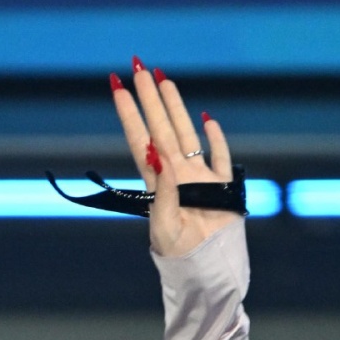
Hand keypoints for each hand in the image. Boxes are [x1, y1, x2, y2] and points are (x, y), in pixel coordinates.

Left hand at [112, 58, 240, 257]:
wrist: (208, 272)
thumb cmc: (180, 256)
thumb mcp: (163, 226)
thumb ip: (163, 191)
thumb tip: (159, 154)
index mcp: (157, 184)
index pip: (140, 140)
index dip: (129, 113)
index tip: (116, 87)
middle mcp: (176, 175)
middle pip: (160, 128)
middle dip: (149, 98)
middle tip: (138, 67)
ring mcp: (199, 179)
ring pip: (186, 133)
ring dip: (174, 107)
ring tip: (164, 80)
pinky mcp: (223, 188)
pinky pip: (219, 157)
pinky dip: (214, 137)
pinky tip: (206, 117)